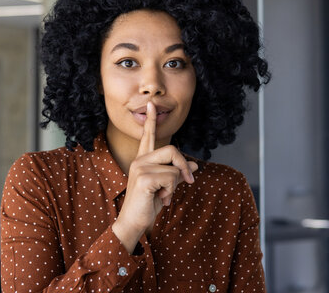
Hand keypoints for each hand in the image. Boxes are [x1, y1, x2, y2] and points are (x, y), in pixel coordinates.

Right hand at [112, 102, 197, 252]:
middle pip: (172, 150)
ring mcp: (140, 168)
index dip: (151, 121)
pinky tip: (161, 199)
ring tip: (164, 196)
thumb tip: (195, 167)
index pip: (148, 137)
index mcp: (143, 160)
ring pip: (174, 168)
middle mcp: (140, 160)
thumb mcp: (166, 187)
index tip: (151, 105)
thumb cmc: (148, 204)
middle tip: (188, 182)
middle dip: (184, 166)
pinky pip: (171, 178)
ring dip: (175, 185)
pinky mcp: (144, 178)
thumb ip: (176, 174)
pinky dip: (171, 192)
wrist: (134, 222)